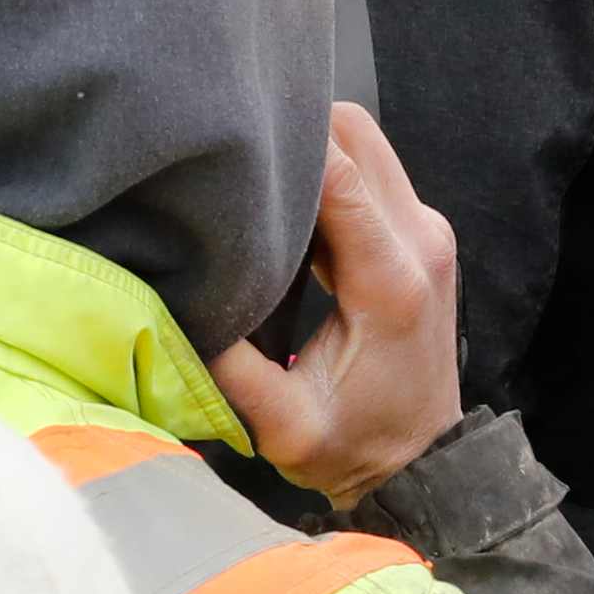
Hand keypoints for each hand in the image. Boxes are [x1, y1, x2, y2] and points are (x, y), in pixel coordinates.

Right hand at [215, 103, 465, 511]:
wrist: (422, 464)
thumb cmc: (355, 448)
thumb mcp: (281, 424)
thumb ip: (227, 366)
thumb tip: (168, 302)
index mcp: (391, 280)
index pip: (339, 171)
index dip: (283, 143)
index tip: (226, 138)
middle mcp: (420, 240)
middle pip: (356, 133)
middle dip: (295, 129)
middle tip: (235, 158)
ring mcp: (426, 231)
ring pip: (364, 142)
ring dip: (312, 149)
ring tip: (254, 181)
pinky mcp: (418, 233)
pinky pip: (369, 171)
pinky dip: (327, 171)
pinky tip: (284, 205)